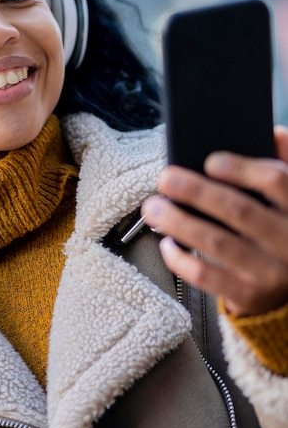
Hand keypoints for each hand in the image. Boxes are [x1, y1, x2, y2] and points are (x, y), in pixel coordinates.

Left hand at [142, 126, 287, 316]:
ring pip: (217, 243)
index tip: (210, 161)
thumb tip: (272, 132)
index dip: (242, 169)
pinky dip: (181, 259)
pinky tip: (166, 243)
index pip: (277, 181)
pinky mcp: (249, 295)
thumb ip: (286, 164)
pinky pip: (207, 277)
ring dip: (178, 222)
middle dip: (196, 192)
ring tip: (152, 207)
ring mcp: (270, 273)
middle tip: (165, 178)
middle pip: (239, 211)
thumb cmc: (284, 231)